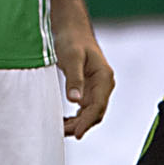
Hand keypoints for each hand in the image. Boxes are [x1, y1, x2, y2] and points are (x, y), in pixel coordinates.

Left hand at [56, 21, 114, 137]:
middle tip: (61, 133)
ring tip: (59, 129)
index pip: (98, 106)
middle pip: (95, 113)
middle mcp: (103, 86)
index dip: (87, 122)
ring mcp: (96, 89)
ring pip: (89, 113)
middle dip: (80, 125)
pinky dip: (75, 118)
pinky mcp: (88, 90)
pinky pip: (83, 109)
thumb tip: (75, 101)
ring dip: (77, 124)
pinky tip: (62, 122)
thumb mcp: (71, 58)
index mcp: (104, 78)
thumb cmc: (72, 41)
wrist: (72, 30)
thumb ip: (74, 79)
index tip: (77, 134)